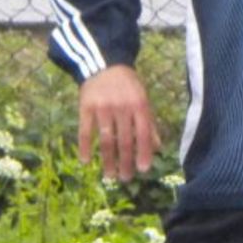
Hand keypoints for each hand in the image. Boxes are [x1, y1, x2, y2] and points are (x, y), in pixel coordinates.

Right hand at [78, 65, 162, 181]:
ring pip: (106, 139)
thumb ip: (149, 122)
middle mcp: (122, 107)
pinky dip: (85, 147)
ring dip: (107, 160)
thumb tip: (158, 147)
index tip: (143, 170)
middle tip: (125, 178)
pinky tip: (86, 161)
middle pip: (124, 140)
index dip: (144, 152)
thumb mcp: (143, 99)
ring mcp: (102, 108)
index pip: (144, 133)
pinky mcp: (85, 107)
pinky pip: (85, 131)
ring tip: (109, 175)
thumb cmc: (128, 85)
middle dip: (126, 162)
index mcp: (139, 105)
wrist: (104, 63)